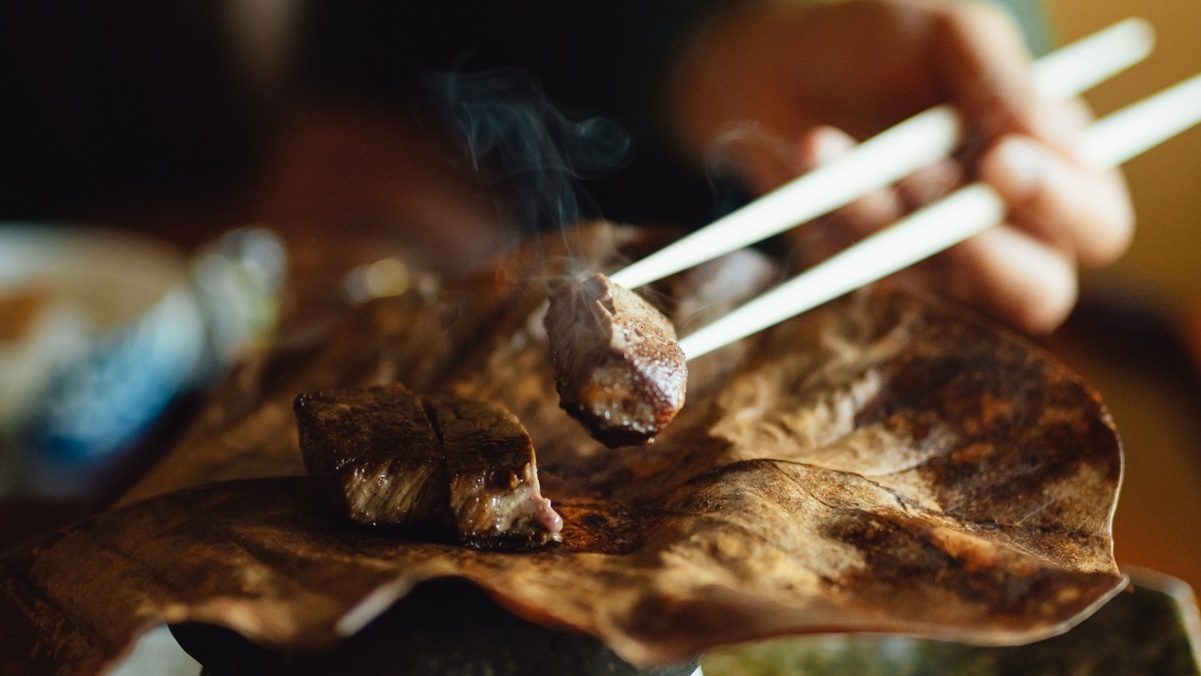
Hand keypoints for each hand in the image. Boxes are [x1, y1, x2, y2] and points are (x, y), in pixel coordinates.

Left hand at [667, 0, 1133, 332]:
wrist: (789, 62)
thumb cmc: (891, 42)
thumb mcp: (952, 33)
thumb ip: (1002, 77)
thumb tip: (1043, 134)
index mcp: (1057, 174)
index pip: (1096, 224)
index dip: (1061, 204)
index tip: (1003, 156)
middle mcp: (1007, 235)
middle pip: (1039, 293)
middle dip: (990, 252)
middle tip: (931, 188)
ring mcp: (935, 267)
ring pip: (936, 282)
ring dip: (888, 216)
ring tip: (841, 139)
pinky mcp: (866, 276)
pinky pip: (861, 269)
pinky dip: (836, 209)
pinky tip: (814, 147)